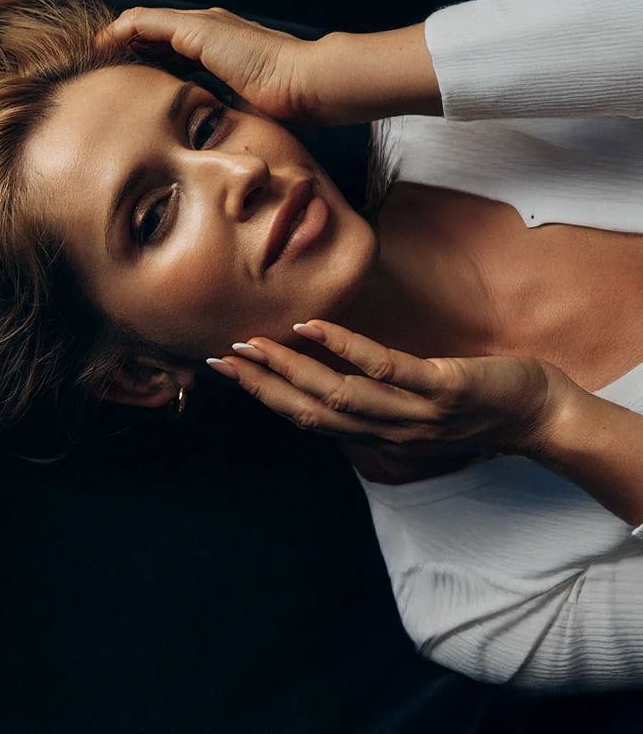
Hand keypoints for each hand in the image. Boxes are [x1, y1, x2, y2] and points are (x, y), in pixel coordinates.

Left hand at [95, 6, 322, 123]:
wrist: (308, 86)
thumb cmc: (291, 108)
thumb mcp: (249, 113)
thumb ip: (231, 118)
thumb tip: (221, 148)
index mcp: (223, 50)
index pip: (175, 52)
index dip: (150, 63)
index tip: (129, 83)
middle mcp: (211, 31)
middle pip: (156, 35)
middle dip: (130, 49)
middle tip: (103, 69)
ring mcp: (203, 26)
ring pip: (145, 25)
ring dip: (119, 39)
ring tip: (95, 54)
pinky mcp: (196, 29)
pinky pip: (143, 23)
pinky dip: (121, 32)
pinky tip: (102, 45)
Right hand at [208, 320, 568, 483]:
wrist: (540, 416)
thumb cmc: (474, 406)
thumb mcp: (415, 412)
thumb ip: (373, 401)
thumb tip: (330, 378)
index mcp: (379, 435)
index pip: (309, 420)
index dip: (265, 397)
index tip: (228, 370)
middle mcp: (389, 432)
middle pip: (313, 413)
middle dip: (263, 386)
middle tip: (224, 358)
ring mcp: (415, 413)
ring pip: (339, 396)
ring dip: (291, 369)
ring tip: (256, 343)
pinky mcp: (443, 388)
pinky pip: (385, 369)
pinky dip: (343, 348)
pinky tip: (313, 327)